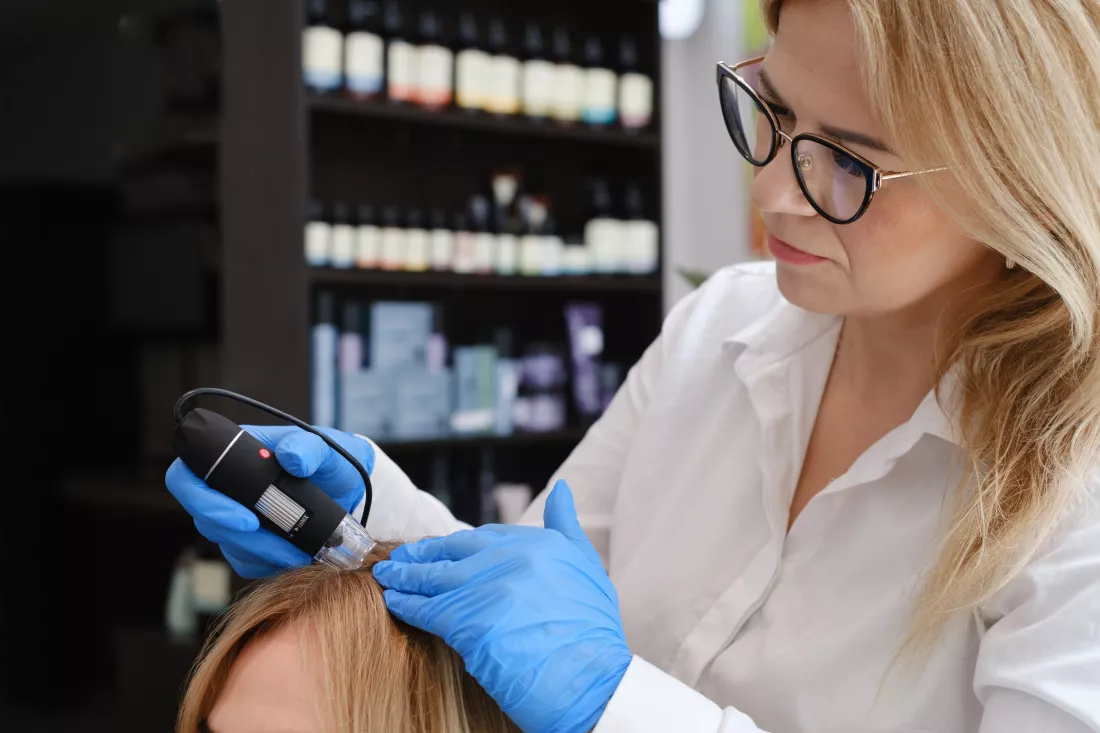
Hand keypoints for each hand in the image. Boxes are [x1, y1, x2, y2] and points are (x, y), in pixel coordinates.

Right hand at [165, 426, 373, 577]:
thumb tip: (290, 458)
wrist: (346, 489)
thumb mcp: (326, 448)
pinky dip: (268, 563)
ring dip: (261, 553)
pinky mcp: (248, 541)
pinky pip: (245, 560)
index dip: (202, 501)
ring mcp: (234, 516)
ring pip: (227, 544)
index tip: (246, 519)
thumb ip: (309, 447)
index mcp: (232, 456)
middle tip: (280, 545)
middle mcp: (225, 487)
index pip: (187, 477)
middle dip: (242, 537)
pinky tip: (294, 557)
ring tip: (299, 552)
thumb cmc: (330, 461)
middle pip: (205, 519)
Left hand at [373, 480, 631, 732]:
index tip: (441, 549)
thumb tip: (562, 490)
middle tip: (401, 558)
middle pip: (455, 550)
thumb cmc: (593, 635)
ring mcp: (491, 588)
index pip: (486, 536)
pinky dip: (407, 604)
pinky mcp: (471, 622)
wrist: (596, 685)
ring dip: (406, 577)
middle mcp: (515, 558)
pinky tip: (394, 601)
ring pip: (436, 577)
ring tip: (388, 576)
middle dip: (424, 555)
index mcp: (542, 543)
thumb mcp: (588, 569)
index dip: (458, 545)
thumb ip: (568, 527)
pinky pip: (428, 609)